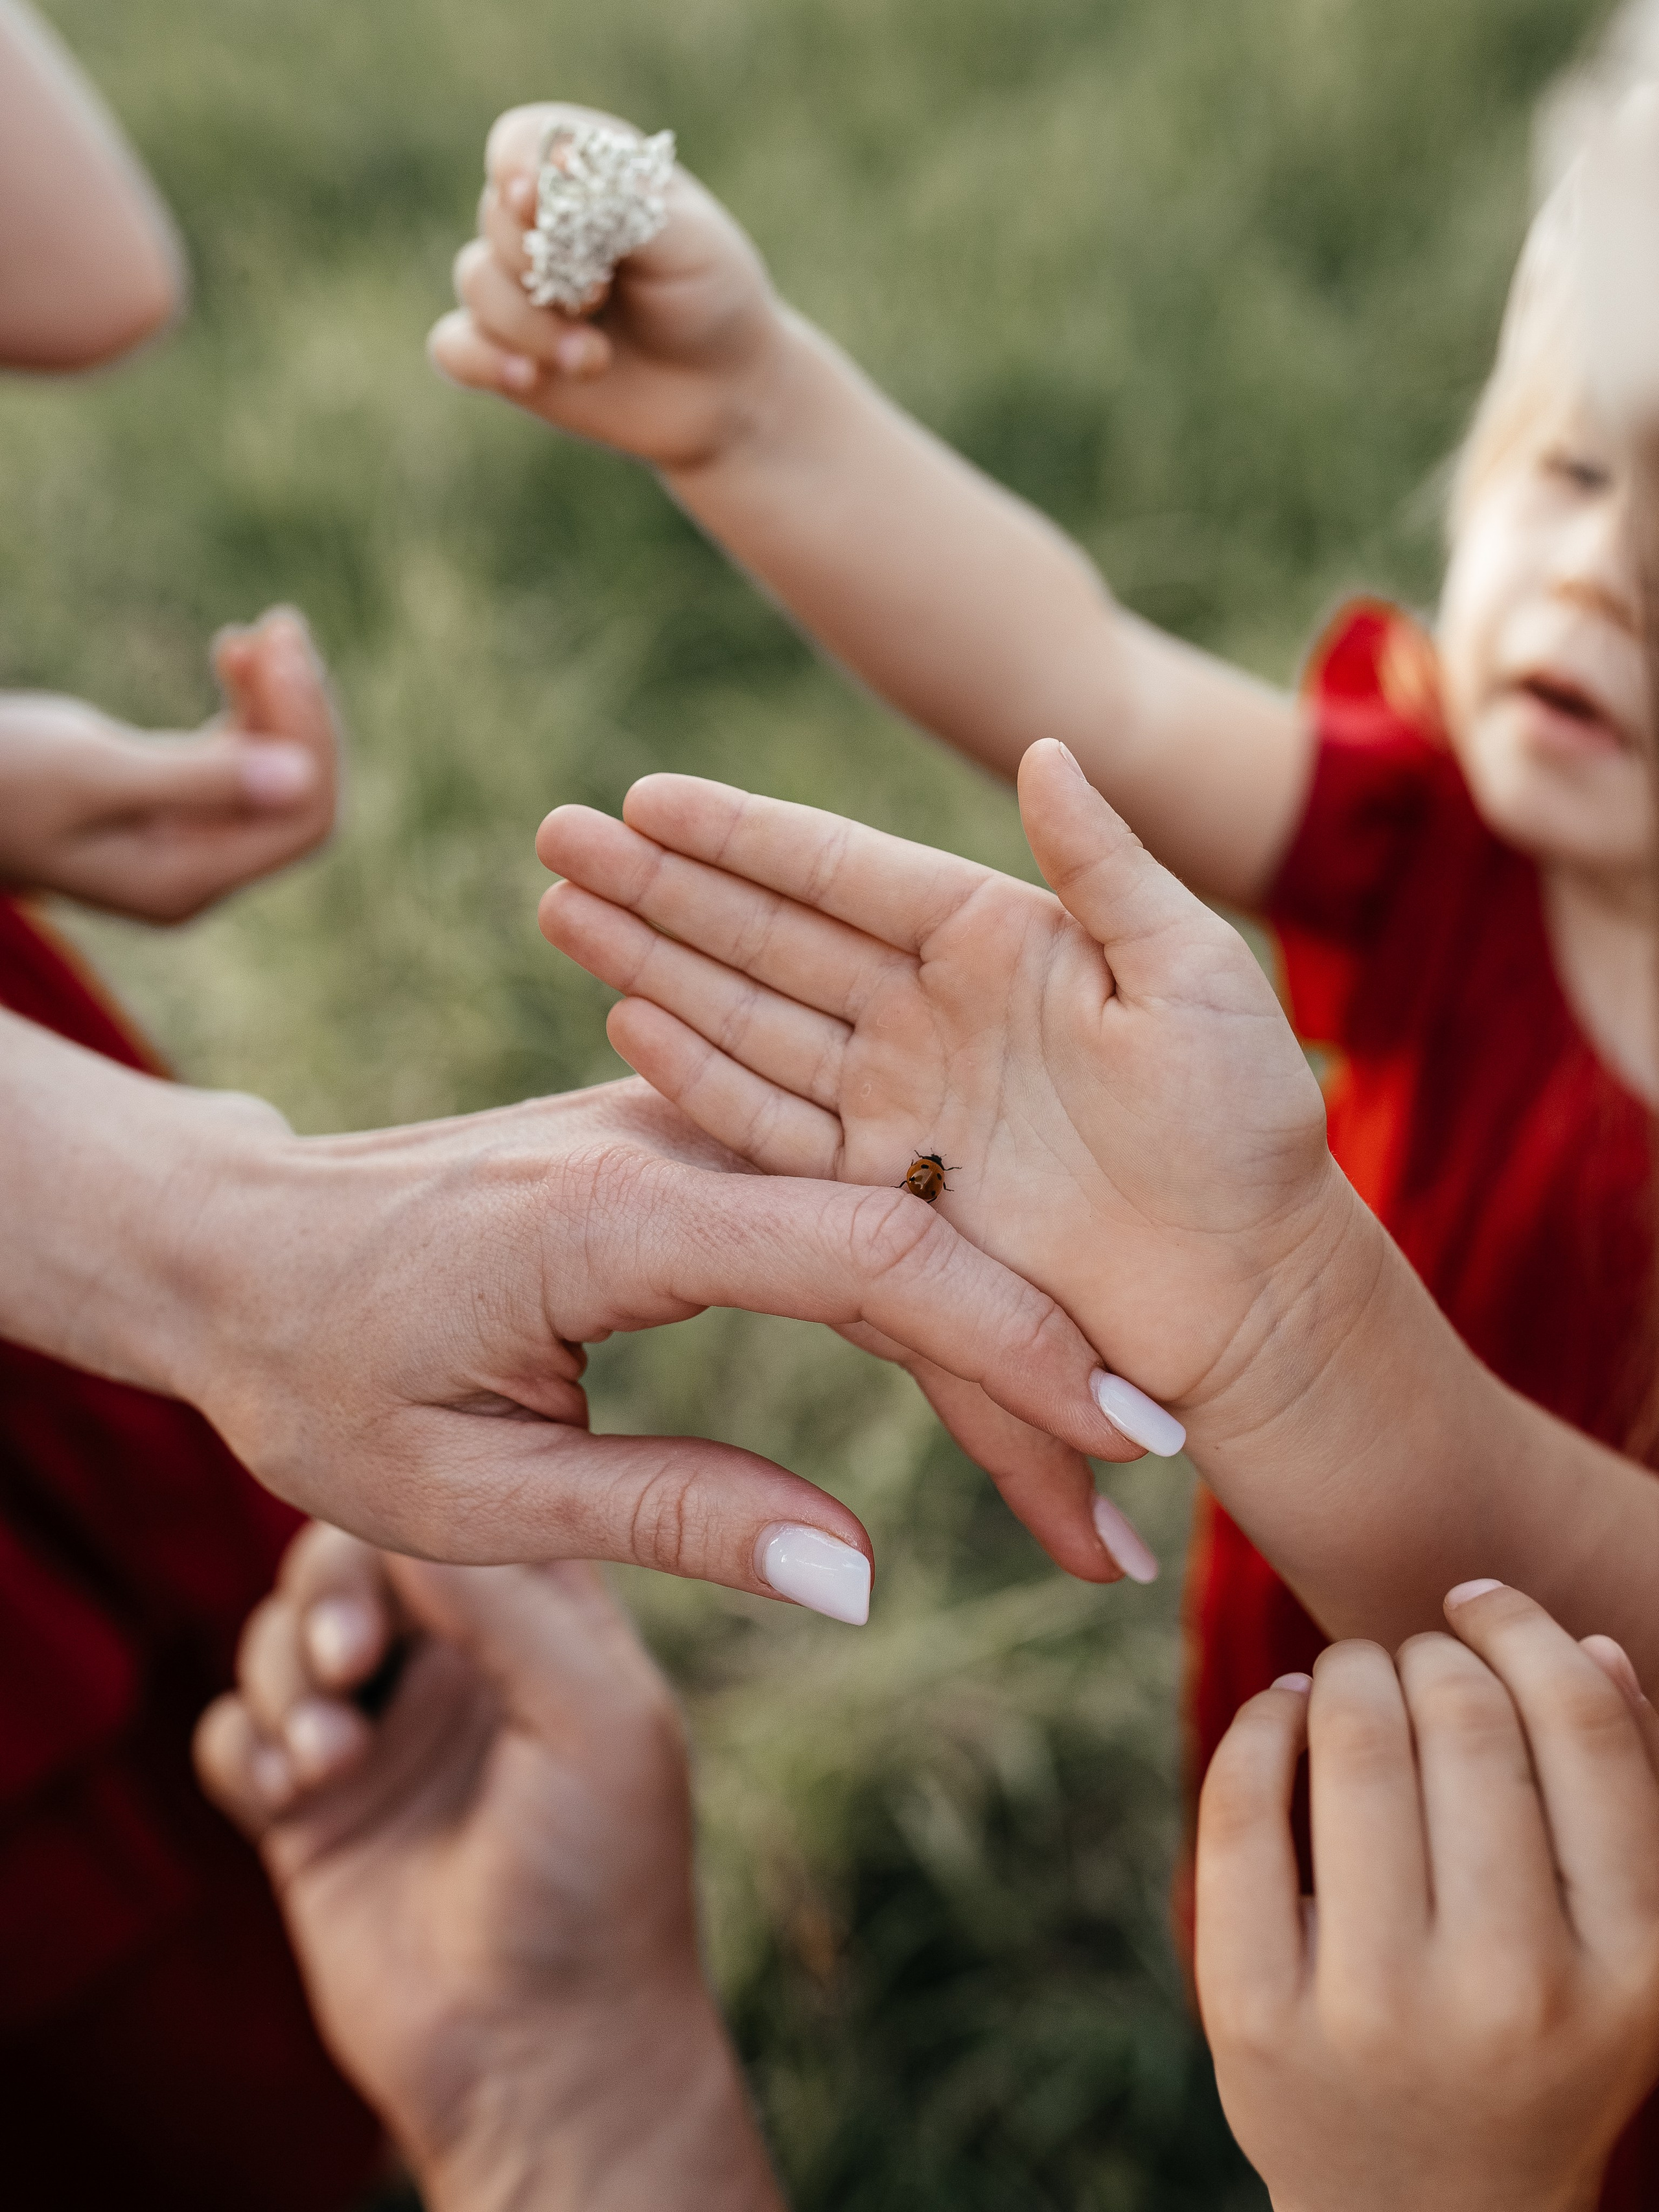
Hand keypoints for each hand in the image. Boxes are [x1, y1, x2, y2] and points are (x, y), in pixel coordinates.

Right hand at [0, 606, 337, 920]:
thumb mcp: (89, 772)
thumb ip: (194, 780)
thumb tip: (302, 778)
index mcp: (185, 880)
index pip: (302, 822)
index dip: (312, 740)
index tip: (281, 657)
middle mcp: (198, 869)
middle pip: (299, 796)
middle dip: (301, 711)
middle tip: (279, 625)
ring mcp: (190, 837)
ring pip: (276, 769)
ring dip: (280, 696)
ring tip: (269, 626)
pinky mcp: (174, 799)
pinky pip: (240, 752)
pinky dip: (249, 702)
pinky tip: (237, 647)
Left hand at [103, 1068, 1143, 1599]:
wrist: (231, 1240)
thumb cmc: (316, 1375)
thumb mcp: (464, 1494)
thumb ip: (668, 1519)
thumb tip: (861, 1577)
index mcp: (614, 1217)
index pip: (873, 1252)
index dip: (1013, 1343)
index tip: (1123, 1437)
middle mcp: (665, 1142)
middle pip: (911, 1233)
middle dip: (1034, 1363)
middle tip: (1129, 1508)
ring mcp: (677, 1127)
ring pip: (886, 1218)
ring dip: (989, 1333)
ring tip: (1083, 1459)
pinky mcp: (680, 1145)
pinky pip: (832, 1211)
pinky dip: (919, 1296)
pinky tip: (984, 1372)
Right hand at [195, 1524, 784, 2211]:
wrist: (542, 2056)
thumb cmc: (600, 1881)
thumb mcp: (593, 1720)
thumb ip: (513, 1608)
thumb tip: (414, 1513)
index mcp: (540, 1624)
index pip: (455, 1515)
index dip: (408, 1519)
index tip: (391, 1557)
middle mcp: (454, 1665)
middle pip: (348, 1562)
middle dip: (329, 1597)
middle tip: (349, 1663)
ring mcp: (379, 1735)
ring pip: (282, 1639)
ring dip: (286, 1681)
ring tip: (331, 1760)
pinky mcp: (310, 1813)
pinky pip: (235, 1736)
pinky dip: (245, 1747)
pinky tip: (291, 1796)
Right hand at [428, 102, 786, 472]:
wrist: (726, 390)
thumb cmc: (711, 297)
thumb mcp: (687, 241)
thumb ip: (621, 201)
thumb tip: (551, 165)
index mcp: (584, 172)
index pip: (521, 143)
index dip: (522, 171)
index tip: (539, 203)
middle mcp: (539, 224)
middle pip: (493, 217)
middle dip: (541, 262)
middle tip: (601, 294)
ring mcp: (517, 289)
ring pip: (475, 283)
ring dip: (532, 326)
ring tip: (594, 359)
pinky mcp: (506, 353)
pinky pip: (453, 348)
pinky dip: (483, 360)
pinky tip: (529, 379)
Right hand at [535, 741, 1344, 1452]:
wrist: (1249, 1292)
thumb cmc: (1247, 1129)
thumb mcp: (1196, 976)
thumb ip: (1109, 868)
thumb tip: (1045, 746)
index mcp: (997, 943)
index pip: (842, 871)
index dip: (742, 834)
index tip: (648, 795)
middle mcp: (929, 1014)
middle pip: (768, 935)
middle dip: (662, 885)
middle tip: (561, 833)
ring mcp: (898, 1105)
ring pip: (748, 1020)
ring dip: (654, 966)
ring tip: (561, 909)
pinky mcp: (884, 1197)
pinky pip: (771, 1127)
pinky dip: (700, 1078)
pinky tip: (627, 1025)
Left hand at [1196, 1587, 1658, 2211]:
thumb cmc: (1533, 2041)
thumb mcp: (1622, 1950)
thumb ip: (1624, 1798)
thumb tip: (1588, 1646)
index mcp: (1629, 1966)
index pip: (1583, 1729)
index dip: (1524, 1630)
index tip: (1478, 1603)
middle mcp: (1511, 1990)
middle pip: (1461, 1717)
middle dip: (1423, 1652)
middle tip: (1405, 1659)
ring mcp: (1376, 2010)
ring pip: (1351, 1740)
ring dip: (1343, 1671)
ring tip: (1346, 1678)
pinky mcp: (1256, 2017)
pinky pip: (1242, 1806)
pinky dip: (1261, 1723)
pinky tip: (1284, 1715)